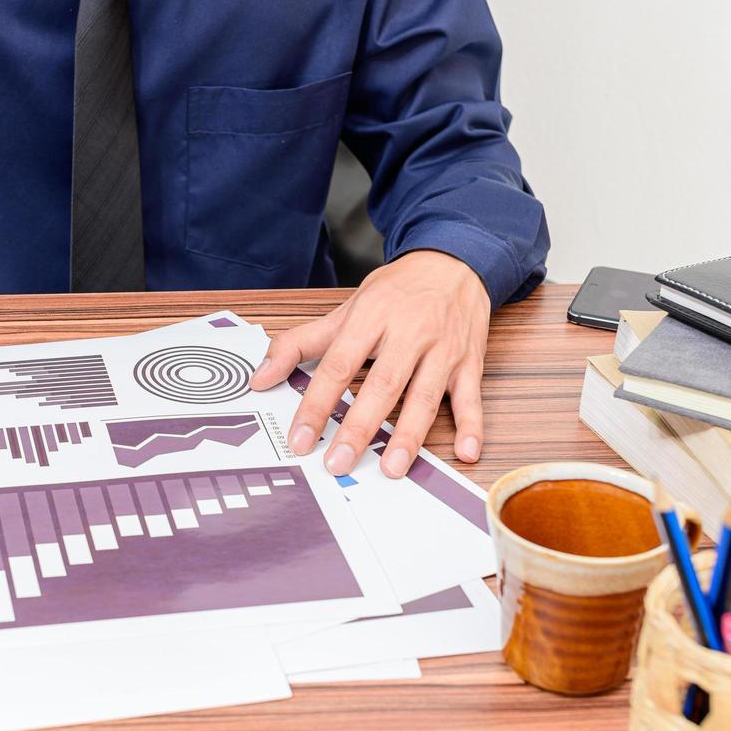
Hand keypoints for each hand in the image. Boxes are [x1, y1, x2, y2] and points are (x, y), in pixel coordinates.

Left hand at [251, 250, 490, 476]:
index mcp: (371, 318)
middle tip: (339, 462)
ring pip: (425, 396)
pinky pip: (471, 397)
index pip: (338, 365)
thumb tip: (259, 379)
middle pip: (383, 385)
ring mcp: (442, 349)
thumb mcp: (345, 310)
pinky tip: (466, 451)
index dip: (317, 404)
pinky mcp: (469, 362)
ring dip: (409, 434)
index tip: (300, 439)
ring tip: (391, 468)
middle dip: (359, 427)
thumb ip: (299, 344)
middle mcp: (408, 333)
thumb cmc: (395, 293)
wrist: (453, 262)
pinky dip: (472, 425)